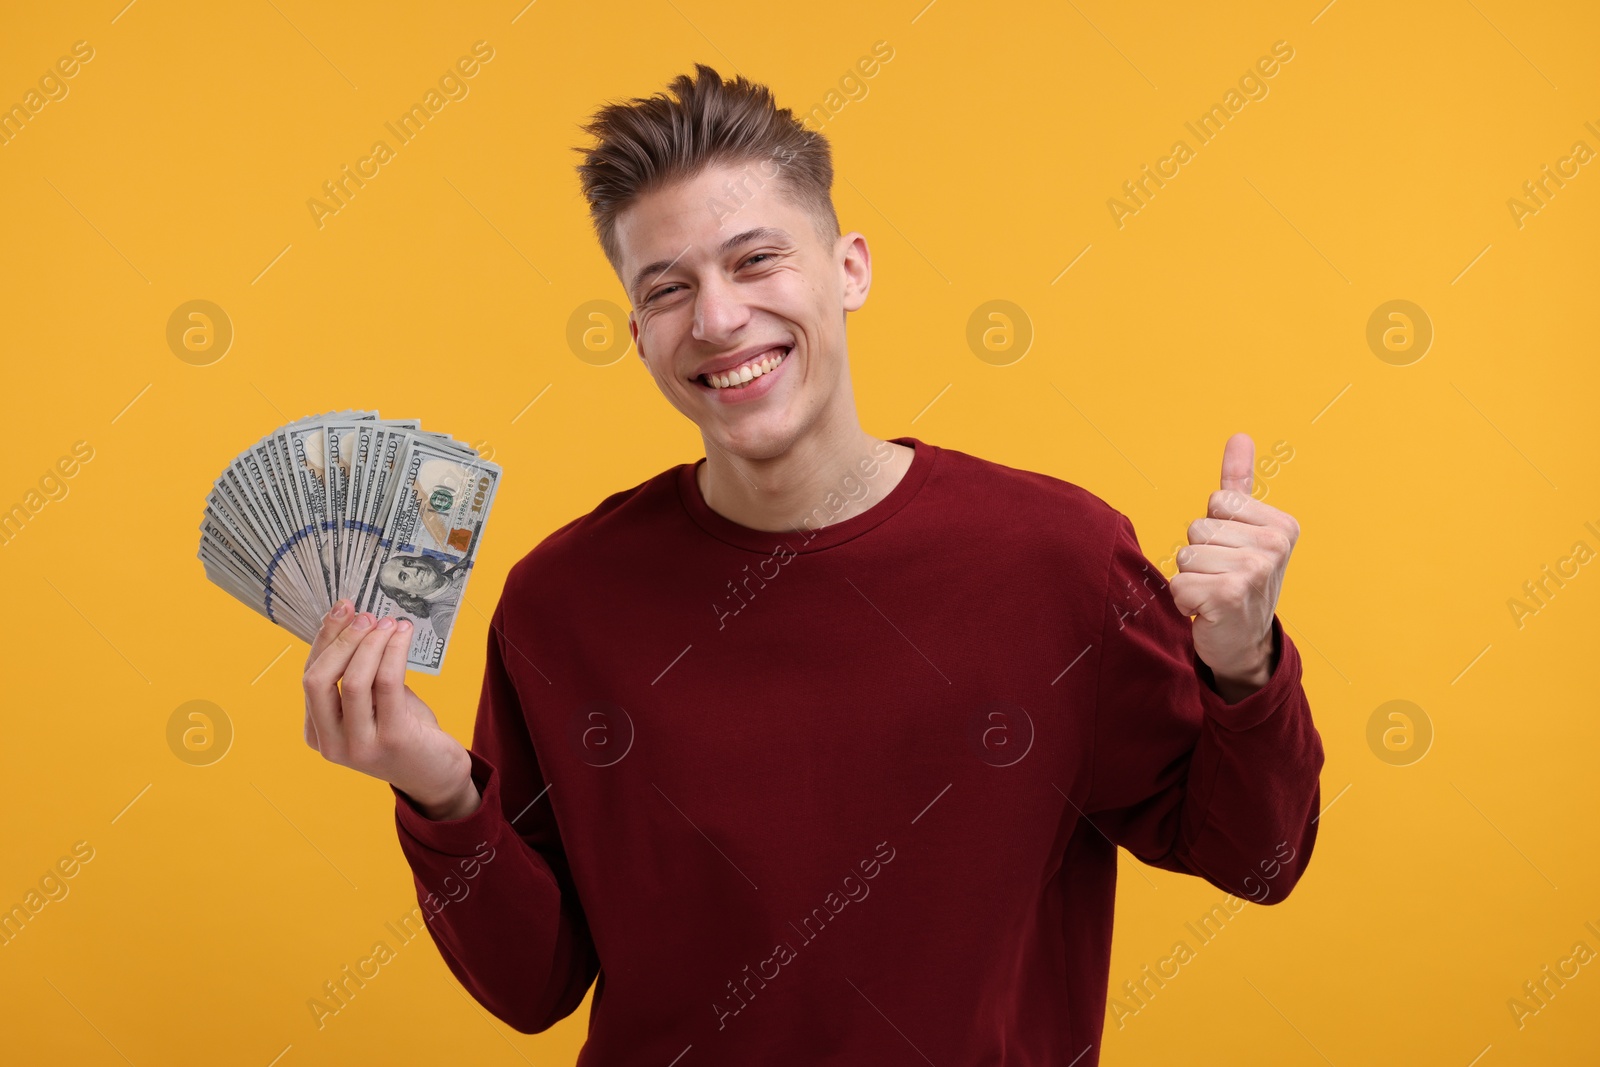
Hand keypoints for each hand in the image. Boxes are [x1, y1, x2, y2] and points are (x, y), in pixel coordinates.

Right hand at [302, 600, 478, 819]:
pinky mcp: (393, 739)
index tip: (342, 609)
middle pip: (318, 680)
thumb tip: (355, 620)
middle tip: (367, 616)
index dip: (324, 639)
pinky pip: (387, 683)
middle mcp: (331, 744)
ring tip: (390, 623)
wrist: (436, 775)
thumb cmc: (402, 732)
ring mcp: (360, 746)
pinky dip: (394, 652)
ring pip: (353, 680)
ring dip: (371, 643)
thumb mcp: (371, 703)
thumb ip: (356, 673)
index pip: (309, 677)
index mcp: (317, 733)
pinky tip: (403, 635)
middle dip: (342, 639)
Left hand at [1168, 433, 1299, 698]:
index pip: (1218, 502)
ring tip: (1215, 594)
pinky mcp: (1228, 595)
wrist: (1245, 644)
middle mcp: (1274, 546)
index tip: (1233, 554)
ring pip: (1184, 555)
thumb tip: (1239, 436)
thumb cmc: (1240, 582)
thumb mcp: (1245, 529)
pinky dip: (1185, 601)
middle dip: (1199, 556)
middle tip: (1222, 578)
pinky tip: (1208, 611)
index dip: (1214, 530)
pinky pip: (1179, 583)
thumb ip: (1240, 483)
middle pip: (1198, 528)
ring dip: (1191, 579)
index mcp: (1282, 525)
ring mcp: (1254, 571)